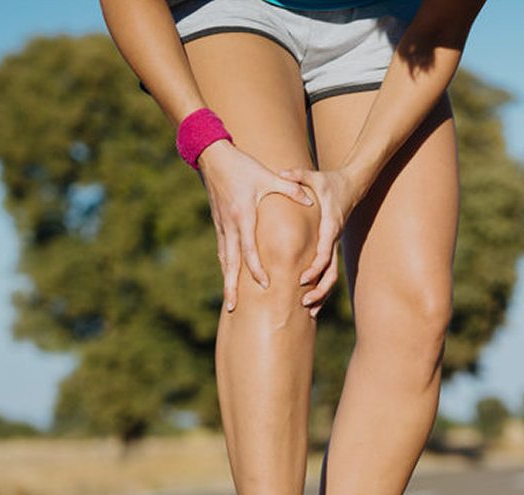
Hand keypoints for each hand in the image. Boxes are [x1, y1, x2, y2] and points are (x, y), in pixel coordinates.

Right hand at [197, 140, 313, 310]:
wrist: (212, 156)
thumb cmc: (242, 166)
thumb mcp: (267, 176)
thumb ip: (290, 189)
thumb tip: (311, 199)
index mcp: (243, 216)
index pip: (249, 249)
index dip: (256, 269)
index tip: (264, 285)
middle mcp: (229, 225)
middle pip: (230, 262)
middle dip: (231, 286)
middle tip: (232, 307)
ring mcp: (222, 225)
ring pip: (224, 259)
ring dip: (227, 280)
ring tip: (229, 301)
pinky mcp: (219, 223)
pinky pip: (222, 249)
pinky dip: (225, 265)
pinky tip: (228, 276)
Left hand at [278, 166, 364, 317]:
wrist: (352, 185)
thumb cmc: (330, 181)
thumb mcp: (315, 176)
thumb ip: (298, 176)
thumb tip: (283, 173)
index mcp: (329, 226)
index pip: (323, 253)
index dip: (314, 268)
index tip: (302, 280)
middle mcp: (333, 239)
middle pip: (331, 272)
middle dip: (319, 290)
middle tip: (304, 303)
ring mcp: (333, 245)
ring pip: (331, 276)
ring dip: (322, 294)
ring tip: (308, 310)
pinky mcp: (331, 247)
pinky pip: (328, 271)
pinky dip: (322, 287)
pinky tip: (312, 302)